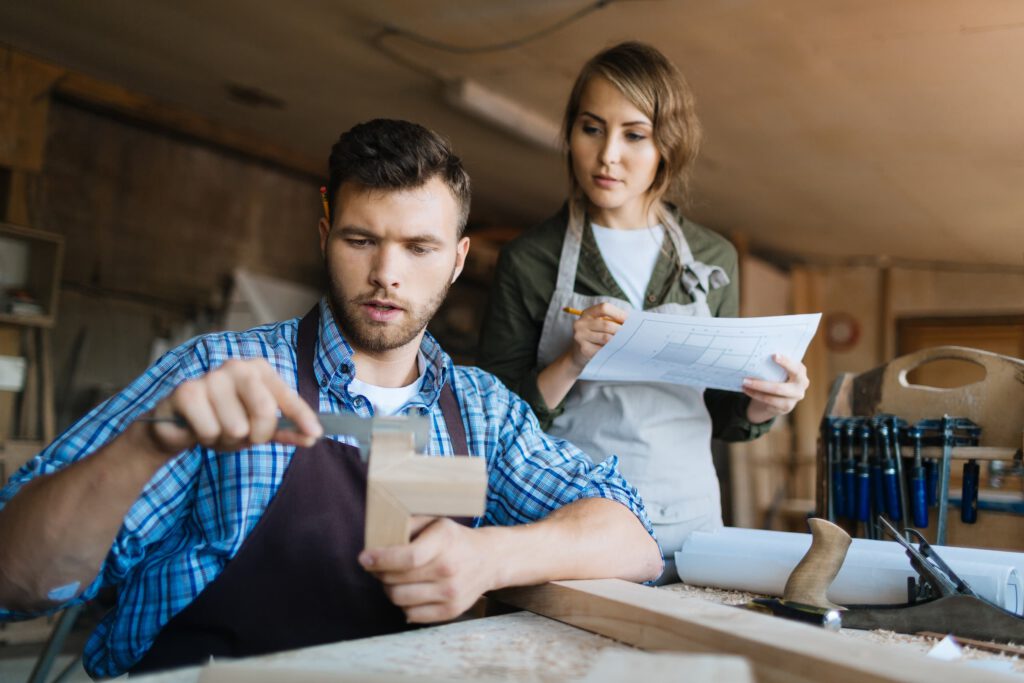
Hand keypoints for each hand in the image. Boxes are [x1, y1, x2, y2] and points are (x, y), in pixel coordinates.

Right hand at [145, 358, 322, 455]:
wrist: (177, 425)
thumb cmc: (223, 420)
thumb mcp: (257, 427)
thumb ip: (284, 431)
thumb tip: (312, 437)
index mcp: (259, 370)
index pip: (287, 397)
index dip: (301, 417)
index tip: (315, 435)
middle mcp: (237, 367)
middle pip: (264, 411)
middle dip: (257, 435)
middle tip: (243, 435)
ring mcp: (211, 377)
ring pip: (236, 427)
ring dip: (226, 440)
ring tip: (216, 429)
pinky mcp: (187, 392)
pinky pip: (210, 430)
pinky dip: (206, 438)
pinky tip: (198, 427)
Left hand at [358, 518, 496, 622]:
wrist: (489, 559)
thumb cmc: (453, 539)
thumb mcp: (434, 522)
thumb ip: (406, 527)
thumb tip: (375, 541)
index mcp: (444, 541)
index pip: (408, 557)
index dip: (381, 559)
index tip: (364, 558)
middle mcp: (449, 568)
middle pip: (397, 580)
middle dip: (379, 573)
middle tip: (376, 566)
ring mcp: (451, 593)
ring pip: (399, 599)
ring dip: (388, 588)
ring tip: (393, 578)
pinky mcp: (451, 611)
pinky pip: (411, 614)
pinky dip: (404, 604)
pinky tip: (409, 591)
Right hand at [567, 302, 627, 371]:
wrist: (578, 354)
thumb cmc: (595, 337)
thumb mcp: (600, 325)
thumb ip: (613, 320)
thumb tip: (632, 322)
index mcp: (587, 313)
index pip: (604, 308)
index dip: (618, 313)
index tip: (629, 320)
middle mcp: (581, 323)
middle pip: (607, 324)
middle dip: (621, 330)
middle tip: (631, 335)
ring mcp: (580, 336)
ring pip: (606, 338)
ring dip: (618, 341)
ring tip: (625, 343)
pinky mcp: (583, 349)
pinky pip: (602, 349)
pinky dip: (611, 350)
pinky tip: (615, 351)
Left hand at [742, 354, 808, 423]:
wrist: (781, 395)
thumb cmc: (779, 375)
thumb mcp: (780, 369)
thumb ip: (775, 364)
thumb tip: (758, 357)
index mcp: (801, 372)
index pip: (795, 368)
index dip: (786, 362)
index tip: (774, 356)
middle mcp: (800, 386)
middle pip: (779, 388)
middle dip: (761, 385)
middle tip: (745, 379)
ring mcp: (794, 399)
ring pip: (771, 397)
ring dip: (756, 391)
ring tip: (744, 384)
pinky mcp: (786, 407)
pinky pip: (768, 402)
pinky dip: (756, 395)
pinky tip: (747, 390)